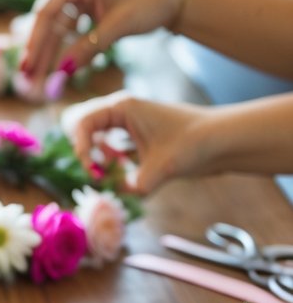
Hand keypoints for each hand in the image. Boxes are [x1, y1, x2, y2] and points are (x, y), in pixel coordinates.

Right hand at [21, 0, 182, 79]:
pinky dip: (65, 49)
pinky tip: (59, 69)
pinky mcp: (88, 8)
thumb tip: (60, 73)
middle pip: (47, 23)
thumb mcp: (116, 27)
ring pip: (57, 30)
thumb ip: (86, 49)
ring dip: (49, 54)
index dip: (35, 43)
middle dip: (38, 53)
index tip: (28, 68)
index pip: (45, 13)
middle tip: (27, 81)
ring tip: (39, 80)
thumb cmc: (150, 1)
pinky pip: (70, 31)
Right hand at [61, 92, 209, 193]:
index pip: (82, 123)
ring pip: (95, 135)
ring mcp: (129, 124)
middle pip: (82, 124)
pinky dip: (109, 159)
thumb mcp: (158, 171)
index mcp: (123, 107)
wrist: (223, 141)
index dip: (80, 148)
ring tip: (110, 170)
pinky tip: (121, 171)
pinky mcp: (138, 137)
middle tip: (94, 168)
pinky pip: (110, 145)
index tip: (91, 170)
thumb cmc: (192, 145)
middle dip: (83, 149)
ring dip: (96, 155)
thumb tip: (115, 195)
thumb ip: (132, 187)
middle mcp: (122, 111)